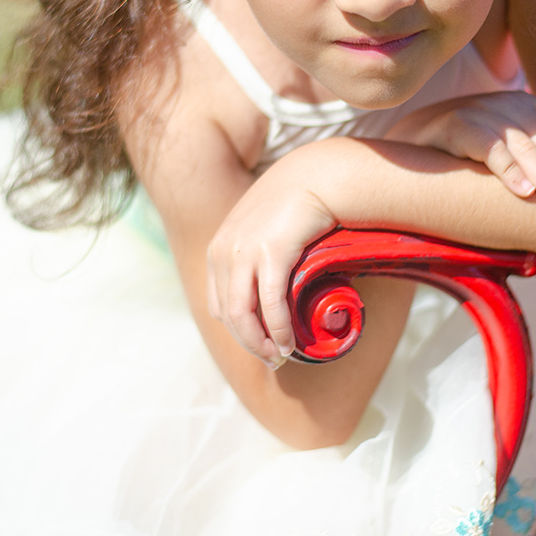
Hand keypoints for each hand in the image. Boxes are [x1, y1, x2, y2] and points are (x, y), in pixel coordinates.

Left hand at [206, 154, 337, 367]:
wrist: (318, 175)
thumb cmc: (297, 205)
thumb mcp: (263, 230)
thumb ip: (256, 256)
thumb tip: (269, 290)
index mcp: (218, 249)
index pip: (218, 304)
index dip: (239, 331)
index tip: (262, 344)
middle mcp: (223, 251)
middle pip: (228, 315)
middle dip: (250, 343)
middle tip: (275, 359)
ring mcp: (243, 252)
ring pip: (243, 315)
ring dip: (262, 342)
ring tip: (282, 355)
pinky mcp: (269, 252)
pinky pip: (270, 302)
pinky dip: (279, 327)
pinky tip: (290, 340)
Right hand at [393, 91, 535, 217]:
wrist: (411, 140)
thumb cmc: (466, 146)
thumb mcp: (508, 137)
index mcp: (526, 106)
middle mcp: (507, 104)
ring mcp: (482, 112)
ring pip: (525, 146)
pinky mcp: (457, 125)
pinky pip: (489, 147)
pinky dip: (508, 169)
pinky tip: (523, 192)